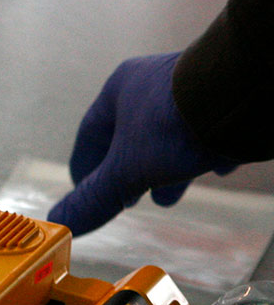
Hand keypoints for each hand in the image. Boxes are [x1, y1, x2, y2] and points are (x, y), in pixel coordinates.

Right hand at [47, 53, 237, 235]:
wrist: (247, 92)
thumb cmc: (176, 124)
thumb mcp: (126, 171)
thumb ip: (94, 198)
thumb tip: (59, 223)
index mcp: (120, 89)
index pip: (90, 133)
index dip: (84, 167)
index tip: (86, 192)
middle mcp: (154, 81)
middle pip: (132, 135)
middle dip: (130, 173)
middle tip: (131, 200)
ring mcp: (192, 86)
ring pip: (171, 134)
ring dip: (167, 168)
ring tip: (170, 196)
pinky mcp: (225, 95)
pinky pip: (208, 128)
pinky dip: (204, 153)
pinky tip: (215, 170)